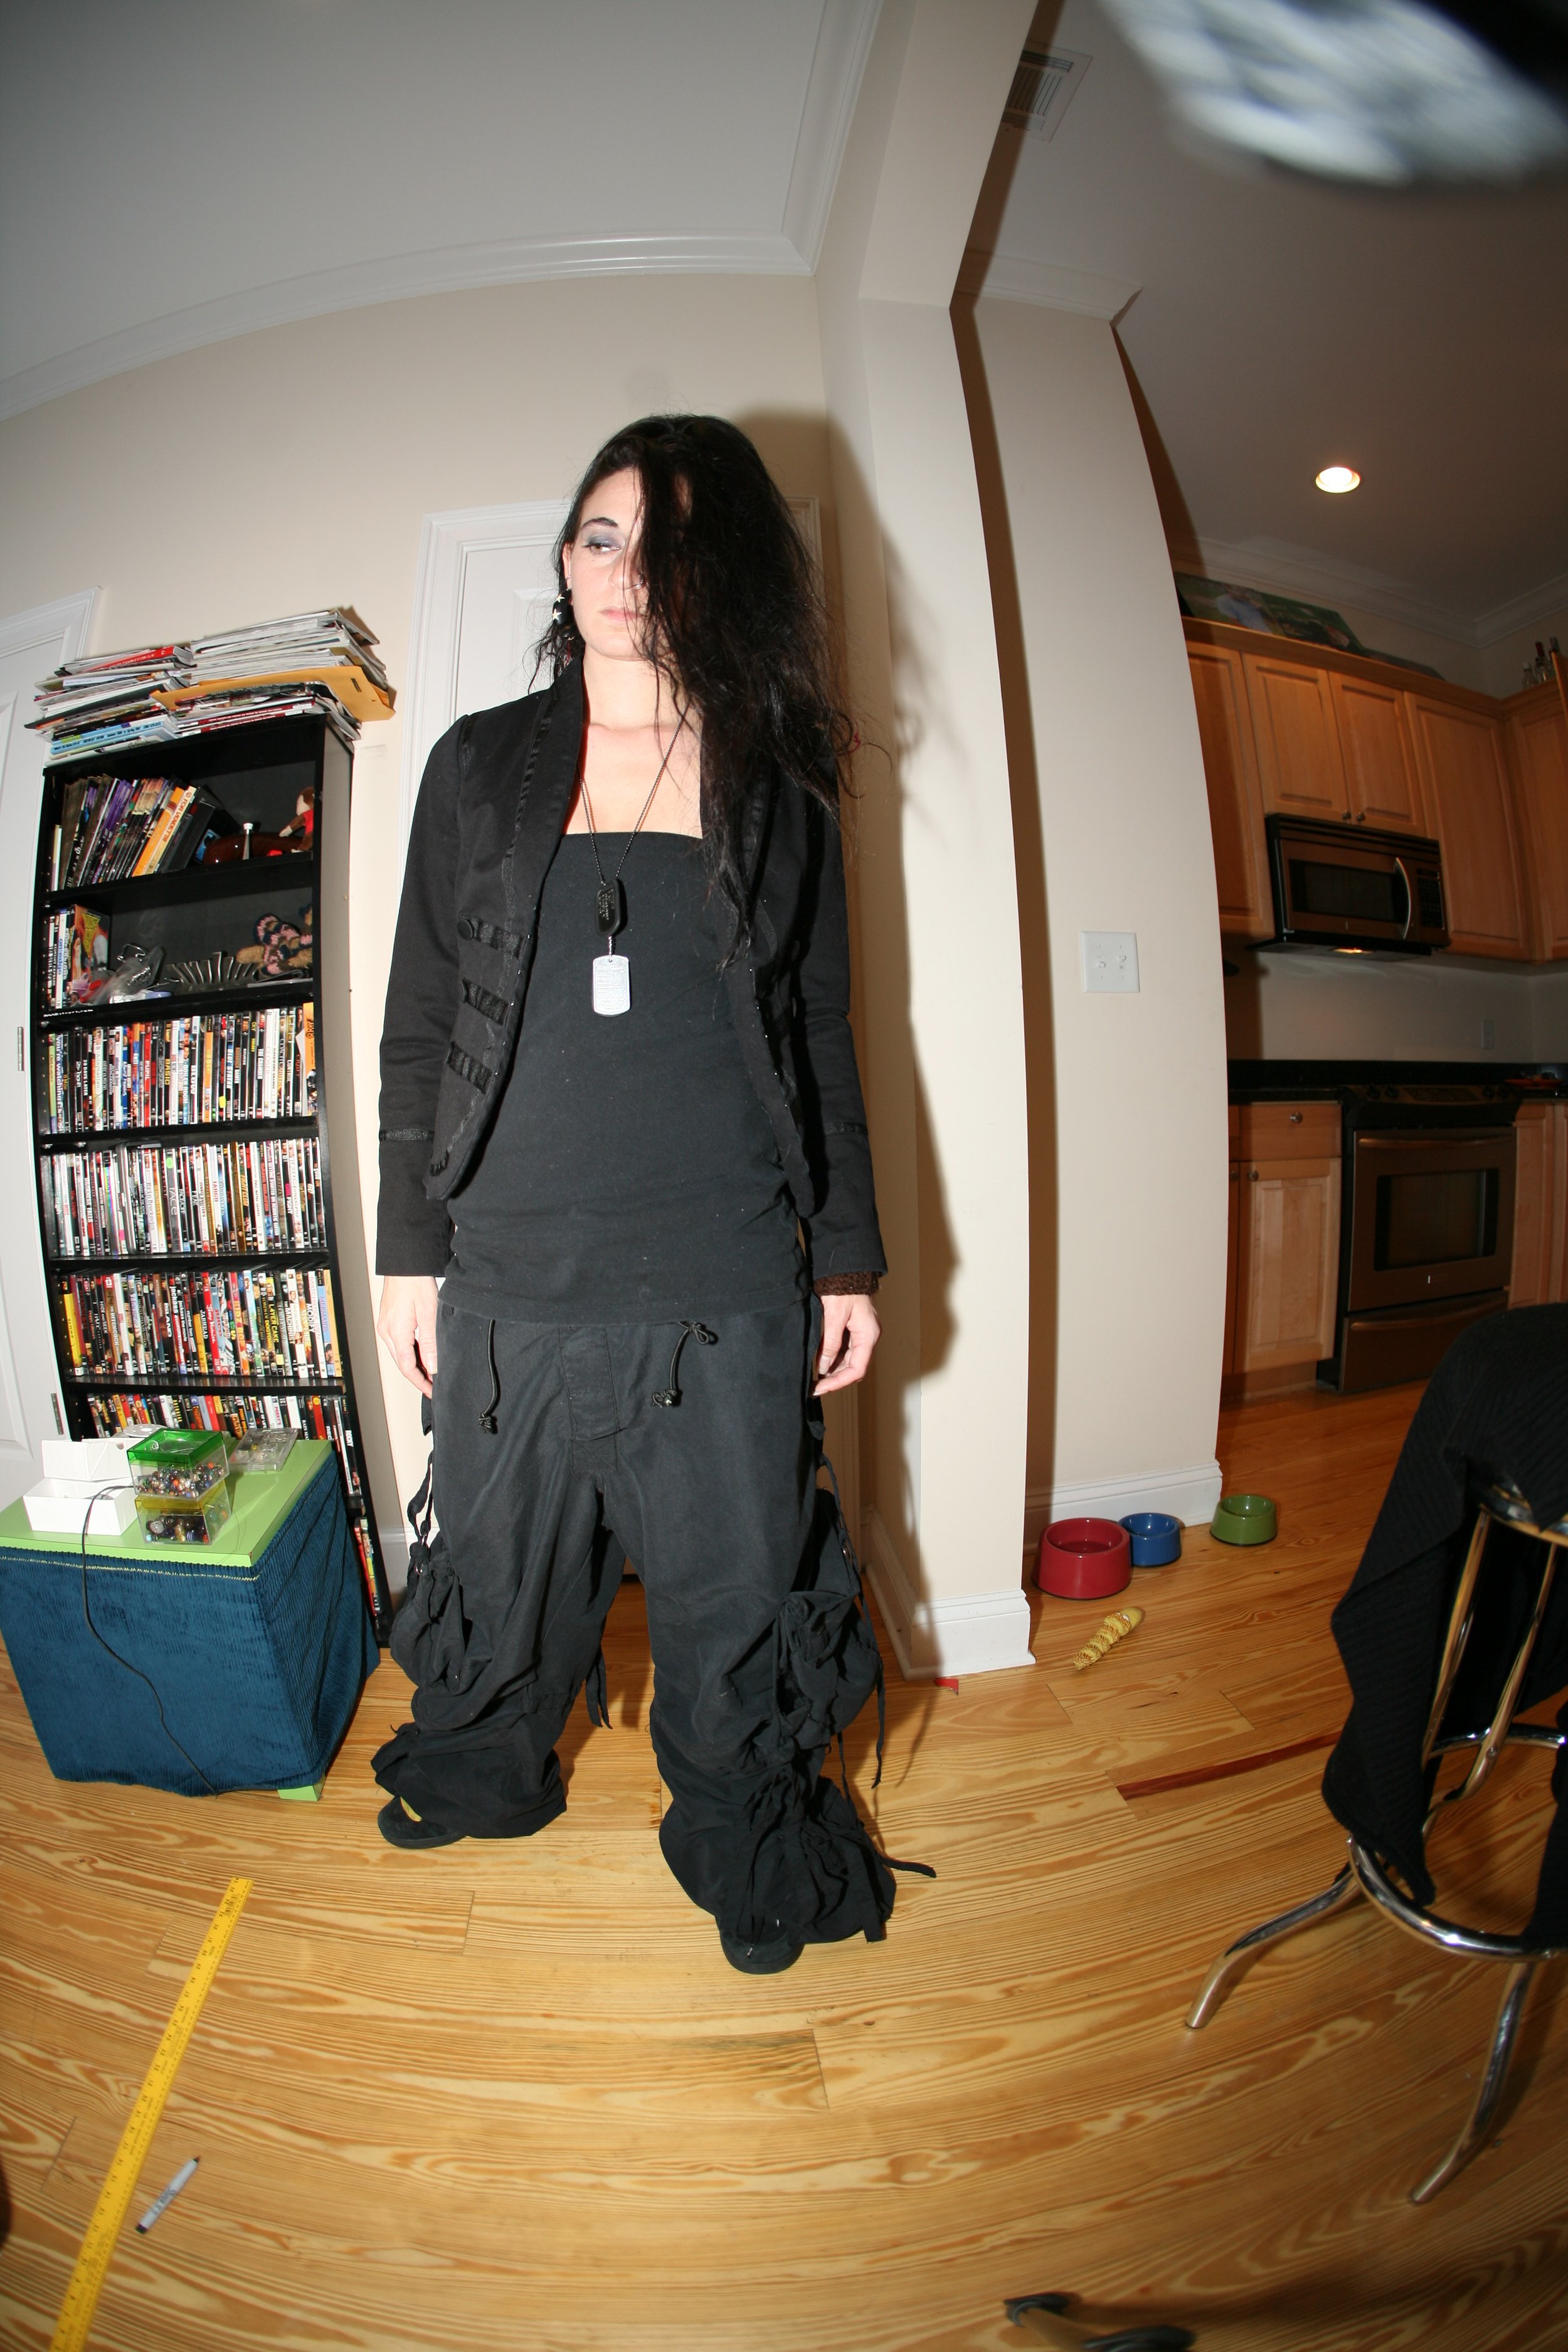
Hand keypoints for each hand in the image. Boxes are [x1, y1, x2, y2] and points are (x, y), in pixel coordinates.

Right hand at [377, 1275, 439, 1396]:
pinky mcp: (388, 1319)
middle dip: (418, 1376)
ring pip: (400, 1353)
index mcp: (395, 1332)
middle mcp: (386, 1330)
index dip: (420, 1382)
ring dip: (415, 1363)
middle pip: (402, 1362)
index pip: (407, 1367)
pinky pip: (399, 1342)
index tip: (432, 1391)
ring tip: (432, 1371)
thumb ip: (430, 1342)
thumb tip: (432, 1367)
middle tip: (434, 1385)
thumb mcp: (429, 1313)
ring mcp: (385, 1325)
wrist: (405, 1262)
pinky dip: (411, 1351)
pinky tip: (422, 1353)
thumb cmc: (416, 1281)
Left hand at [815, 1292, 879, 1394]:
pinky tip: (820, 1363)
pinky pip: (844, 1350)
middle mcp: (867, 1337)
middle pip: (853, 1367)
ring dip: (833, 1371)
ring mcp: (861, 1334)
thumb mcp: (835, 1316)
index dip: (839, 1382)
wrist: (846, 1269)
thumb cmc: (843, 1288)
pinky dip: (832, 1359)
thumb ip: (830, 1342)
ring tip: (815, 1378)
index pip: (857, 1369)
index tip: (822, 1388)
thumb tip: (823, 1367)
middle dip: (835, 1379)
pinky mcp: (853, 1329)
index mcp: (868, 1336)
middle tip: (815, 1387)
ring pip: (848, 1361)